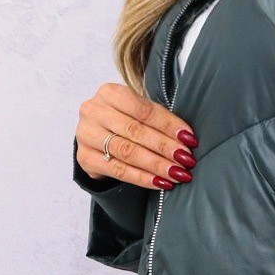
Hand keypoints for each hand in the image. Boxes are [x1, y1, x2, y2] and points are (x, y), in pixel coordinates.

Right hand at [76, 82, 197, 190]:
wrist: (97, 138)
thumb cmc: (124, 121)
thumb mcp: (138, 112)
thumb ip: (158, 119)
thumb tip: (187, 138)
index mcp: (109, 92)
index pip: (143, 109)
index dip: (168, 125)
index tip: (189, 139)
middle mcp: (94, 111)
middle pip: (135, 131)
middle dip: (164, 147)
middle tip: (186, 159)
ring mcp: (86, 134)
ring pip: (127, 151)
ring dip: (156, 164)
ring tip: (177, 173)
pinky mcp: (85, 158)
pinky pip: (118, 170)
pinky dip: (142, 177)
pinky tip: (160, 182)